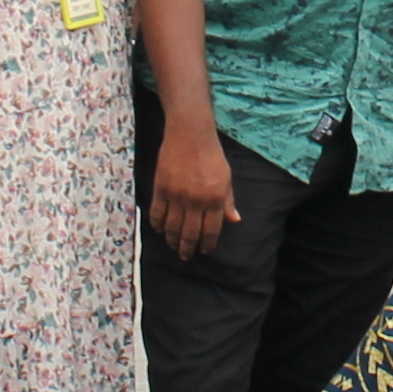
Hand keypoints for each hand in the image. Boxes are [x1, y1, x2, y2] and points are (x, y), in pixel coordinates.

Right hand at [148, 119, 236, 260]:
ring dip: (173, 240)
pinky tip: (160, 230)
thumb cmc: (212, 156)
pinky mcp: (161, 189)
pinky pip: (158, 214)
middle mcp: (196, 201)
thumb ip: (228, 201)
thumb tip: (234, 220)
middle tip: (186, 256)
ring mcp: (177, 196)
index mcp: (215, 199)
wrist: (190, 135)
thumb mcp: (226, 178)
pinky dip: (158, 225)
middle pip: (190, 233)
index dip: (207, 243)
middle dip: (188, 248)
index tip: (205, 250)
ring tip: (173, 246)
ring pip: (172, 227)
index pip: (211, 230)